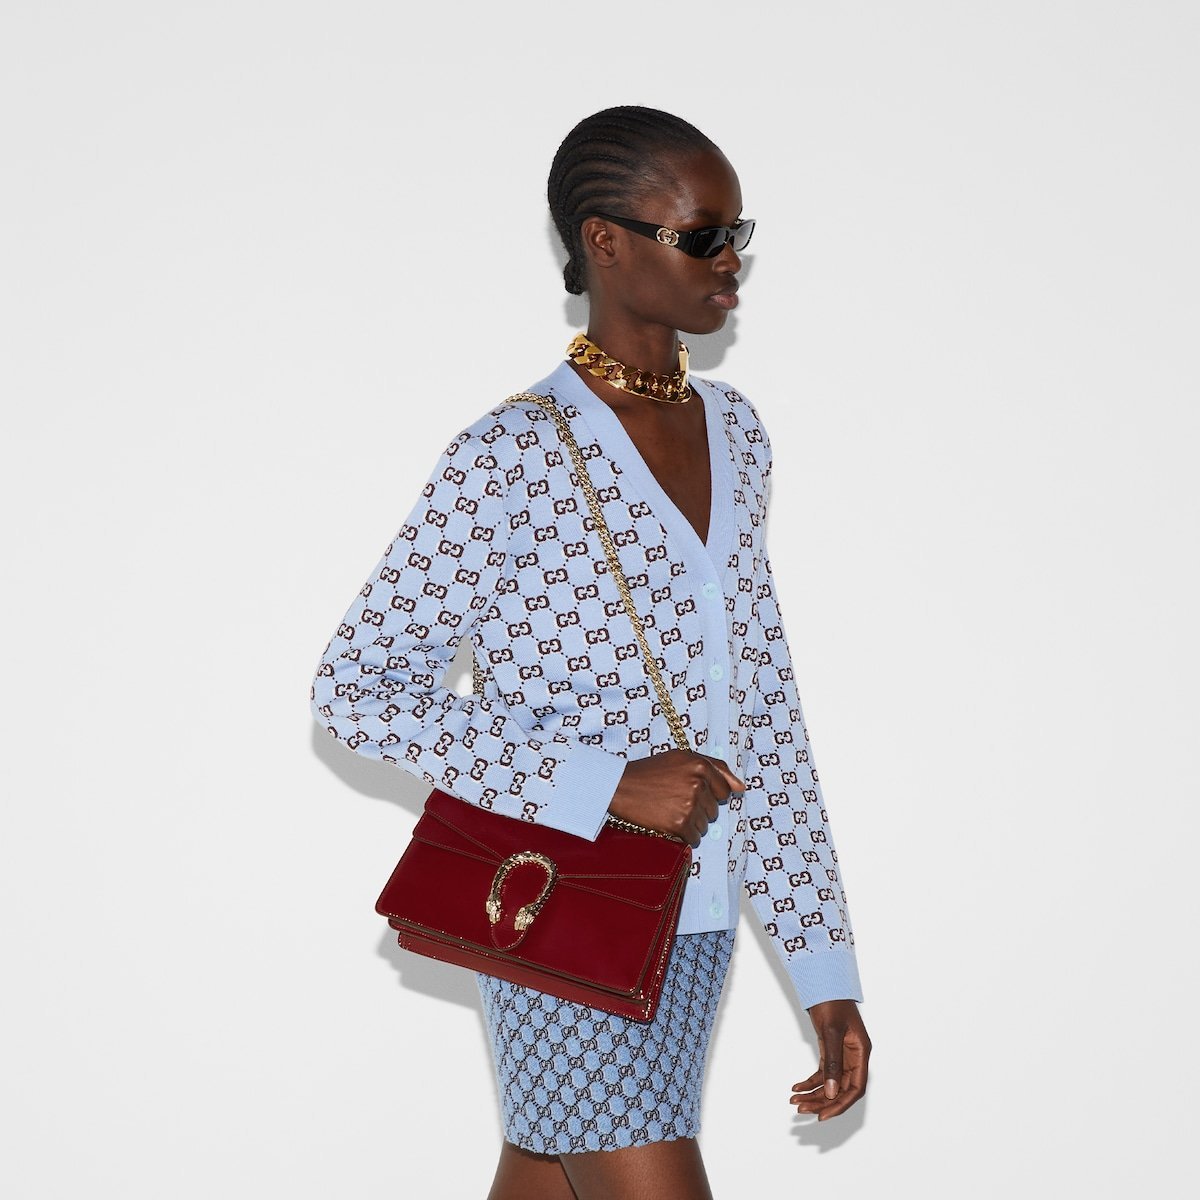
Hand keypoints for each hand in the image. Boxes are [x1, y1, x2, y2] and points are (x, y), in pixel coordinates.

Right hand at [609, 750, 744, 846]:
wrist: (620, 786)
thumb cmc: (651, 771)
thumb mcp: (682, 758)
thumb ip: (715, 768)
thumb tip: (741, 788)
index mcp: (700, 764)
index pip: (725, 791)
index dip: (708, 793)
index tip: (690, 791)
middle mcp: (698, 783)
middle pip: (715, 810)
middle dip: (699, 809)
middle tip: (674, 800)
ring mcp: (689, 804)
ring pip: (705, 825)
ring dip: (691, 822)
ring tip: (669, 810)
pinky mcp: (680, 823)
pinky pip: (694, 838)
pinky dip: (683, 835)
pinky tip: (668, 823)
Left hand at [790, 999, 870, 1120]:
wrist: (822, 981)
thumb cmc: (831, 1001)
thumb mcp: (831, 1031)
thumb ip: (832, 1062)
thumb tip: (833, 1092)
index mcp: (861, 1052)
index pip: (856, 1087)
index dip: (841, 1104)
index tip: (823, 1115)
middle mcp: (854, 1056)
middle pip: (842, 1088)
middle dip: (823, 1101)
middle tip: (801, 1110)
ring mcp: (842, 1054)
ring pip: (831, 1083)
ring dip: (814, 1094)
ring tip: (795, 1101)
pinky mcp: (830, 1050)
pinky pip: (823, 1073)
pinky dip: (810, 1082)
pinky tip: (796, 1088)